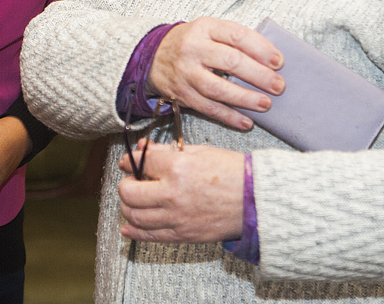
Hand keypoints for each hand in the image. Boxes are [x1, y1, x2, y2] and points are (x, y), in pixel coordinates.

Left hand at [118, 142, 245, 242]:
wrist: (257, 200)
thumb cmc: (233, 172)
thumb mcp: (200, 152)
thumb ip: (167, 150)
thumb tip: (144, 148)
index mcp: (178, 167)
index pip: (140, 163)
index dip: (130, 160)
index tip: (129, 162)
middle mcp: (173, 194)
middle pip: (128, 192)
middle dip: (125, 184)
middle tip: (131, 181)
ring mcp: (177, 217)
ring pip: (134, 215)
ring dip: (128, 207)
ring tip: (134, 201)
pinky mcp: (183, 235)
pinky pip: (149, 236)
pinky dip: (134, 231)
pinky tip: (128, 226)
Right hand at [149, 17, 283, 129]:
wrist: (153, 57)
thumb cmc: (192, 43)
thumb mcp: (209, 30)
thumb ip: (234, 40)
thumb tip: (270, 59)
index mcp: (205, 27)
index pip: (237, 35)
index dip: (261, 49)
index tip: (279, 62)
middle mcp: (193, 48)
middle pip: (230, 62)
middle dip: (259, 75)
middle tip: (278, 86)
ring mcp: (185, 72)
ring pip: (218, 89)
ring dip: (245, 98)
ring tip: (265, 104)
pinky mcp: (182, 94)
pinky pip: (208, 108)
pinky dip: (229, 116)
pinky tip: (246, 121)